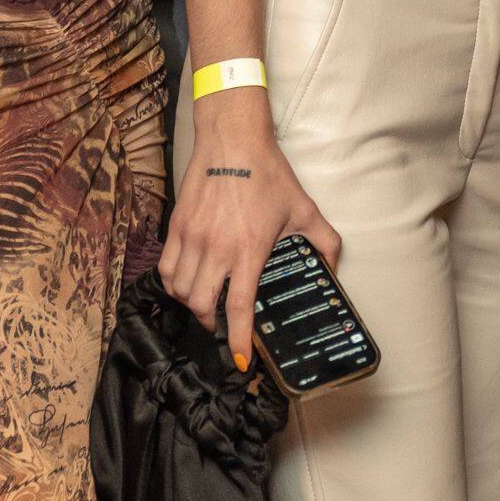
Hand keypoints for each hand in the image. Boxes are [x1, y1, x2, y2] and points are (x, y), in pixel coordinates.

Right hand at [159, 114, 341, 370]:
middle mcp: (215, 247)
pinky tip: (188, 281)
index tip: (238, 360)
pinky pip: (167, 267)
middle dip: (212, 323)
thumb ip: (324, 244)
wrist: (232, 140)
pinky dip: (175, 283)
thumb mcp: (304, 210)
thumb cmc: (269, 174)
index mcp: (248, 249)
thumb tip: (332, 271)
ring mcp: (191, 237)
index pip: (238, 306)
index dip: (237, 339)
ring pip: (179, 289)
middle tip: (224, 325)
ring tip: (206, 303)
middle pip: (200, 305)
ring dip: (191, 304)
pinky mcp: (176, 226)